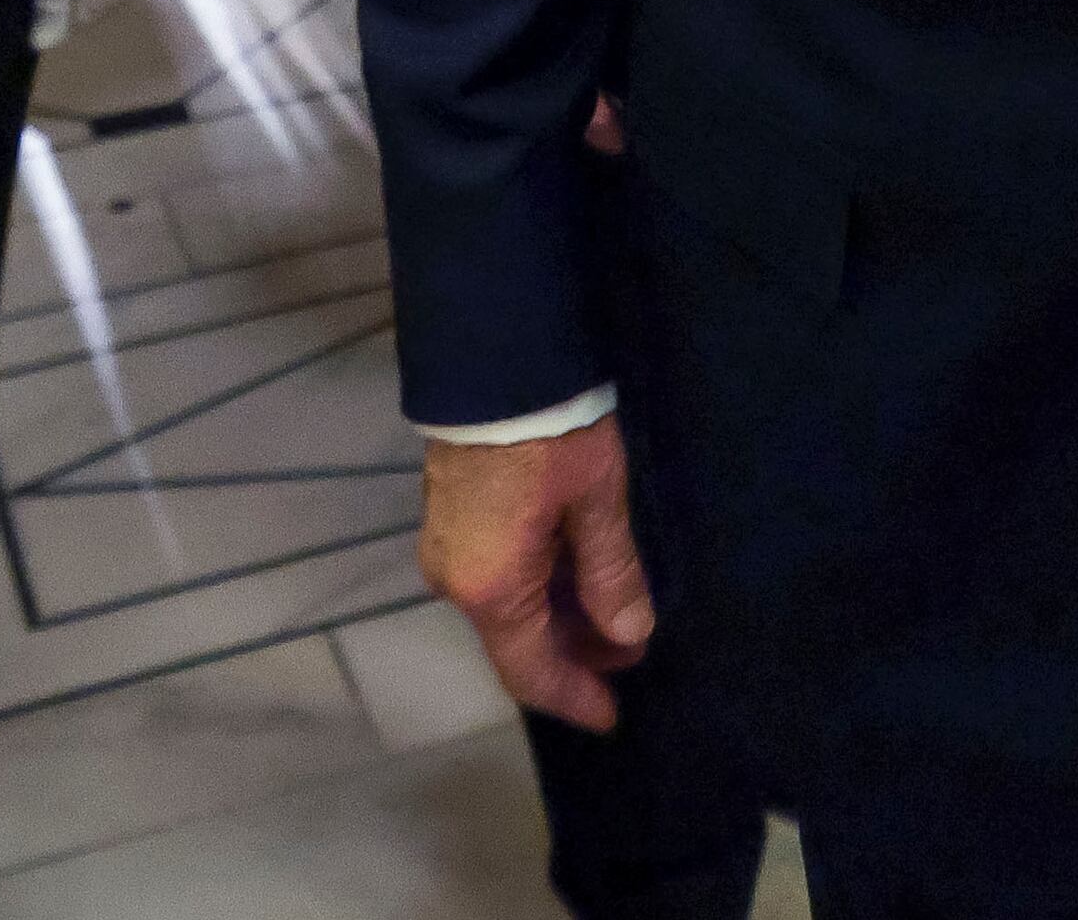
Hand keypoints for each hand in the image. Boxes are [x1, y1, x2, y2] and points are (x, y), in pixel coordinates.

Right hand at [423, 415, 656, 728]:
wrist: (493, 360)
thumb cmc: (551, 433)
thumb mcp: (596, 502)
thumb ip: (612, 574)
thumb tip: (629, 636)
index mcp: (491, 589)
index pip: (531, 673)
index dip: (574, 697)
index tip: (611, 717)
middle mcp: (456, 581)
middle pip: (516, 643)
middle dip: (574, 654)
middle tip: (630, 649)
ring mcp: (446, 549)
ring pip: (506, 609)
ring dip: (558, 618)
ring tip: (614, 613)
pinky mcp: (449, 519)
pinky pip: (496, 577)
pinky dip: (537, 589)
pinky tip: (578, 576)